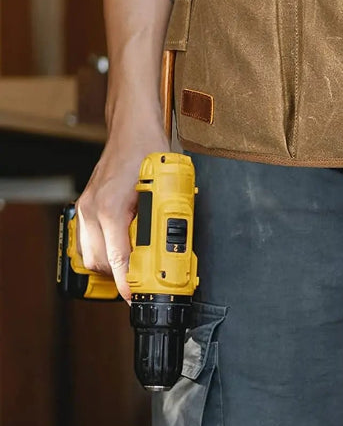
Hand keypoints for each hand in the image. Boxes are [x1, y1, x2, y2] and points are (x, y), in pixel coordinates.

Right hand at [75, 114, 169, 300]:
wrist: (132, 130)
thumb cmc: (149, 153)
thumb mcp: (166, 190)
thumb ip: (165, 219)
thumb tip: (173, 247)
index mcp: (111, 209)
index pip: (117, 259)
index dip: (128, 283)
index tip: (136, 295)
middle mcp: (93, 210)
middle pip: (101, 263)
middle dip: (122, 275)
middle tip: (144, 279)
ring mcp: (86, 207)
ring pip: (90, 254)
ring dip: (111, 265)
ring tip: (134, 265)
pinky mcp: (86, 205)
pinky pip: (87, 240)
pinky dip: (102, 251)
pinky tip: (120, 249)